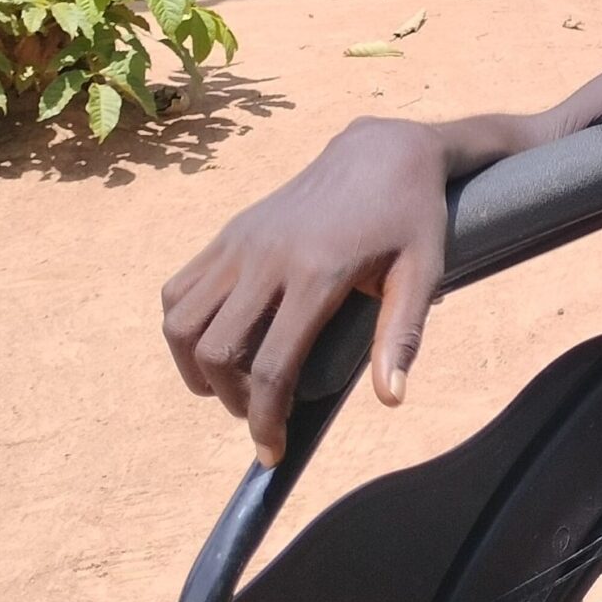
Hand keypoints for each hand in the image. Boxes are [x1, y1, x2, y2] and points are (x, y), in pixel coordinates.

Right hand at [160, 117, 449, 465]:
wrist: (382, 149)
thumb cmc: (410, 214)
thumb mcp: (422, 271)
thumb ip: (402, 335)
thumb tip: (390, 399)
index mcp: (316, 273)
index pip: (270, 366)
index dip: (265, 419)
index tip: (272, 452)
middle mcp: (266, 257)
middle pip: (216, 351)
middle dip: (231, 401)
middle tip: (259, 417)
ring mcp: (240, 242)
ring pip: (182, 321)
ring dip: (194, 368)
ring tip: (228, 389)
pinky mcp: (229, 232)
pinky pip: (179, 288)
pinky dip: (183, 327)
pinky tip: (212, 345)